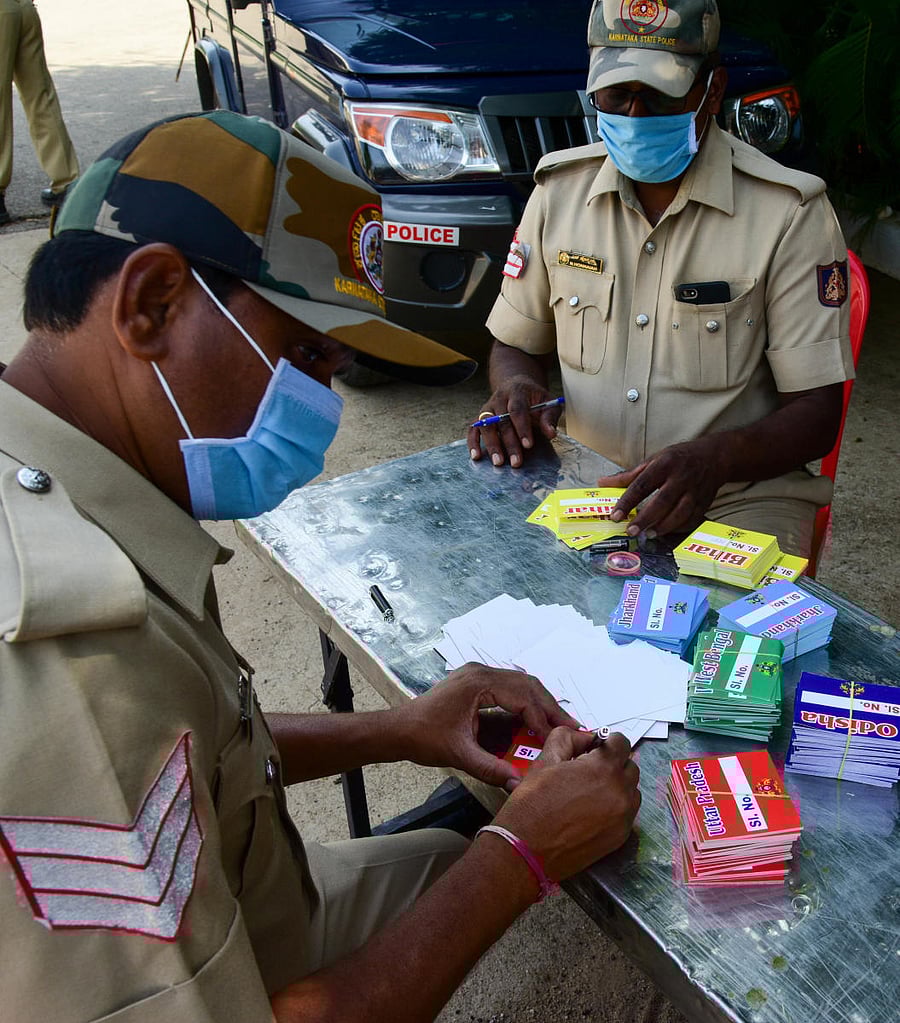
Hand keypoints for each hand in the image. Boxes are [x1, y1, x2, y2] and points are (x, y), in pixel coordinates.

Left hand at [400, 662, 579, 789]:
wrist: (399, 729)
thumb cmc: (423, 737)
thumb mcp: (459, 755)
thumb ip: (491, 769)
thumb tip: (520, 785)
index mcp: (478, 682)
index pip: (523, 696)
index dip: (543, 718)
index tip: (558, 738)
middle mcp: (480, 672)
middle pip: (527, 684)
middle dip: (550, 707)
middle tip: (572, 727)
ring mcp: (478, 674)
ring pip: (521, 684)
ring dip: (540, 705)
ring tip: (560, 725)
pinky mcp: (476, 683)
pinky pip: (509, 689)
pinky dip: (525, 704)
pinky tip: (535, 722)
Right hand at [467, 376, 560, 468]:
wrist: (517, 386)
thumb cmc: (534, 398)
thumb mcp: (548, 402)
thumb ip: (549, 417)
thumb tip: (551, 433)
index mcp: (517, 392)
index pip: (517, 409)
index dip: (522, 428)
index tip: (528, 445)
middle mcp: (499, 398)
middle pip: (501, 421)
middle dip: (509, 443)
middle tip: (516, 462)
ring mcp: (488, 407)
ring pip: (485, 425)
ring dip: (492, 445)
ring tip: (498, 462)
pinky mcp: (480, 417)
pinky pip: (473, 429)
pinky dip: (473, 442)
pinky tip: (477, 456)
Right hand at [492, 729, 639, 881]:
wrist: (526, 850)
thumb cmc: (532, 804)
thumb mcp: (545, 760)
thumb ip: (568, 738)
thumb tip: (584, 738)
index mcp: (603, 768)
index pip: (621, 743)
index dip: (606, 742)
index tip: (593, 749)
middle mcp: (620, 792)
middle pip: (629, 766)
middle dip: (612, 764)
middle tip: (588, 771)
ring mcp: (623, 817)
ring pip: (631, 791)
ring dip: (617, 786)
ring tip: (590, 793)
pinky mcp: (620, 837)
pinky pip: (627, 814)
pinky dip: (615, 808)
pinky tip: (591, 812)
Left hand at [597, 435, 729, 537]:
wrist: (714, 456)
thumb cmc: (678, 458)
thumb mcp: (653, 459)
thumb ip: (629, 475)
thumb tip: (603, 483)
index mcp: (664, 464)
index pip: (642, 484)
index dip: (628, 501)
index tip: (615, 515)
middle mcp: (681, 477)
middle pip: (662, 501)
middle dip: (645, 518)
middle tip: (630, 530)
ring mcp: (695, 491)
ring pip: (680, 513)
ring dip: (662, 526)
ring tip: (647, 534)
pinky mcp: (705, 503)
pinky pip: (691, 520)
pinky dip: (678, 528)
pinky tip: (664, 532)